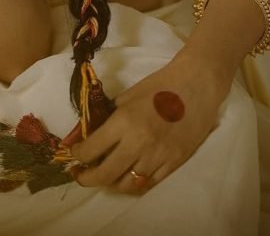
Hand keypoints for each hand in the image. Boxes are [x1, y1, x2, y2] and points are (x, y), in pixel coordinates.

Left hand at [64, 51, 226, 193]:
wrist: (196, 86)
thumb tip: (93, 133)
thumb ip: (110, 117)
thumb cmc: (160, 85)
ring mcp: (158, 157)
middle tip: (81, 175)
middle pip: (106, 174)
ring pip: (127, 184)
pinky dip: (135, 183)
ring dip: (112, 182)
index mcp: (124, 122)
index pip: (92, 148)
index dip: (78, 155)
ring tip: (106, 175)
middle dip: (88, 178)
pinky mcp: (174, 164)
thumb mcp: (127, 96)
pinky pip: (149, 184)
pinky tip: (128, 176)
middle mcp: (139, 143)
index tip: (73, 156)